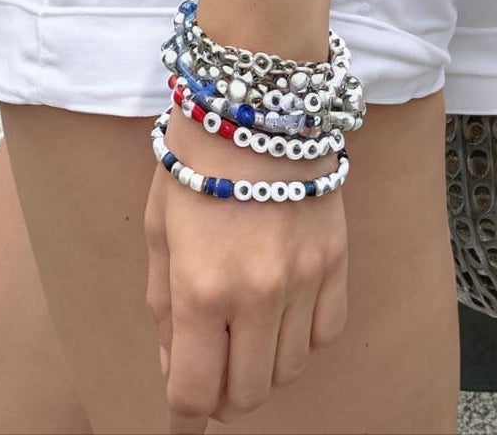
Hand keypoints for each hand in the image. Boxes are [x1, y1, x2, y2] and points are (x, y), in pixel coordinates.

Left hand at [145, 129, 347, 428]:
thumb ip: (164, 307)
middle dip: (224, 395)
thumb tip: (177, 365)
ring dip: (264, 366)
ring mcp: (304, 278)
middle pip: (248, 395)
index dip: (184, 415)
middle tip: (213, 369)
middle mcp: (257, 294)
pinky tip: (284, 311)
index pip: (195, 393)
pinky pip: (327, 332)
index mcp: (201, 289)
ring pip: (290, 370)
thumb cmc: (196, 155)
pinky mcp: (337, 259)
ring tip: (247, 333)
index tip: (181, 416)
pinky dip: (304, 337)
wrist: (257, 94)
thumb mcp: (159, 229)